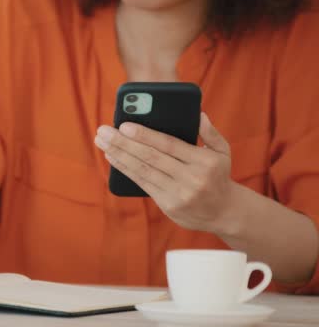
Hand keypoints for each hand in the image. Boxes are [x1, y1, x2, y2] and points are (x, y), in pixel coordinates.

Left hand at [94, 113, 237, 232]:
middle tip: (103, 131)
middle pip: (150, 158)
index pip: (169, 145)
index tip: (124, 125)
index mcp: (204, 161)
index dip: (145, 135)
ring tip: (102, 142)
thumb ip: (210, 132)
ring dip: (119, 155)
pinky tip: (112, 158)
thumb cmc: (218, 175)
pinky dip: (125, 170)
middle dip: (123, 143)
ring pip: (143, 171)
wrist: (224, 212)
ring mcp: (179, 193)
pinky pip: (143, 184)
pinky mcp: (168, 205)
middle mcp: (191, 178)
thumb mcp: (223, 151)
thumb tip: (198, 114)